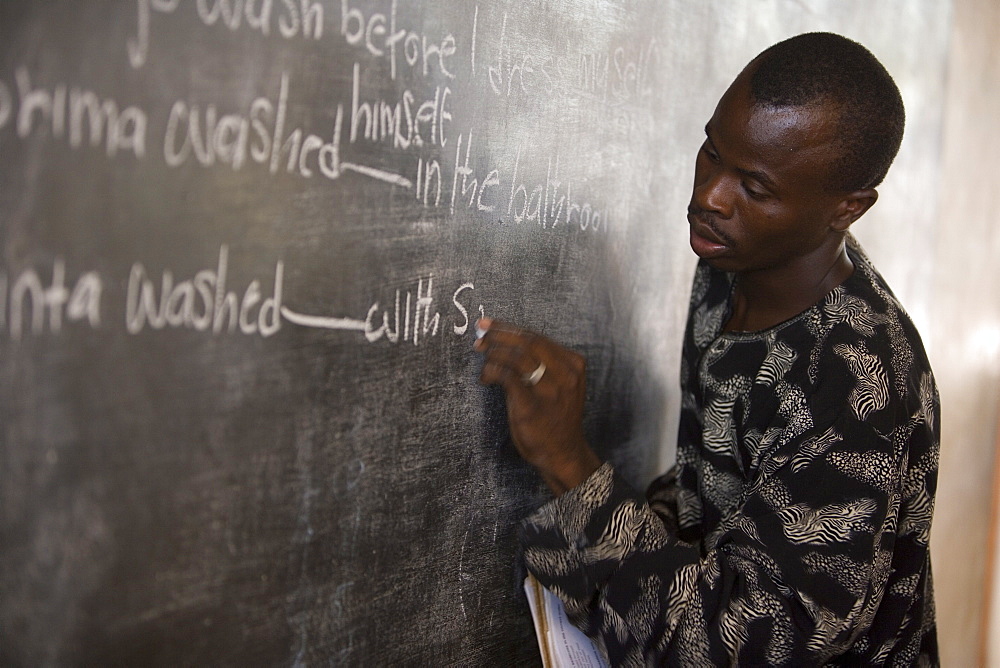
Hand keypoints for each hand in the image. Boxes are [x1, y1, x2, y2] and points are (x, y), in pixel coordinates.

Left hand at [475, 318, 601, 494]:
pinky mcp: (532, 405)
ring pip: (517, 356)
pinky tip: (486, 378)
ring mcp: (550, 390)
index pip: (537, 337)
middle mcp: (565, 374)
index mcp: (573, 364)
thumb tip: (505, 341)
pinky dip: (492, 371)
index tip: (489, 325)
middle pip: (527, 342)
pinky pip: (507, 377)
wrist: (562, 452)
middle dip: (498, 336)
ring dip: (494, 353)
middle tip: (479, 337)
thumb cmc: (556, 417)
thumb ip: (543, 363)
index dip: (509, 328)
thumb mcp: (560, 384)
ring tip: (482, 357)